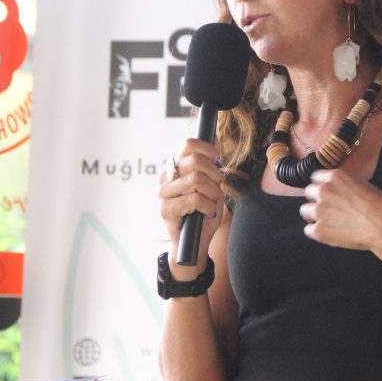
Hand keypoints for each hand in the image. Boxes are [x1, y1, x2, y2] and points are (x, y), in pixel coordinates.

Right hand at [158, 139, 224, 266]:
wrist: (195, 243)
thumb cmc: (203, 212)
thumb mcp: (212, 184)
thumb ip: (212, 163)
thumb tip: (214, 137)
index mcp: (177, 167)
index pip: (189, 144)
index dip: (208, 150)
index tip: (217, 163)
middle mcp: (167, 177)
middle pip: (196, 160)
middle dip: (215, 174)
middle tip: (218, 187)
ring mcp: (164, 193)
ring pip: (197, 179)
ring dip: (213, 193)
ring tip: (212, 203)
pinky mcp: (166, 210)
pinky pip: (194, 199)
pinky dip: (208, 206)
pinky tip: (207, 213)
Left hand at [299, 169, 381, 252]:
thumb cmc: (381, 206)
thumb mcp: (363, 184)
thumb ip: (345, 185)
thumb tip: (339, 191)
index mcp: (334, 176)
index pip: (316, 177)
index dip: (322, 186)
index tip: (328, 194)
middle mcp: (323, 190)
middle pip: (309, 192)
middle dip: (317, 199)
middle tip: (330, 209)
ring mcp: (319, 211)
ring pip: (305, 211)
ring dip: (314, 215)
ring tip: (330, 222)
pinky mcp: (319, 230)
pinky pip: (308, 230)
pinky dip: (317, 232)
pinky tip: (330, 233)